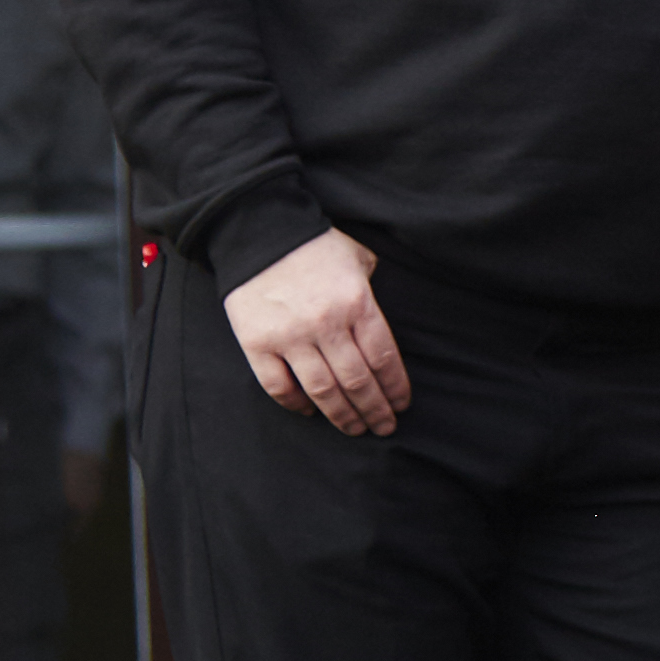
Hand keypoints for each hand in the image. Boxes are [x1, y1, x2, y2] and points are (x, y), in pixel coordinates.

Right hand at [226, 229, 410, 435]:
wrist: (258, 232)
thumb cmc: (315, 246)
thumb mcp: (359, 258)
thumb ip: (373, 292)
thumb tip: (380, 325)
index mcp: (357, 303)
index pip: (383, 357)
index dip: (395, 388)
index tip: (402, 406)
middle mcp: (326, 323)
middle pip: (357, 381)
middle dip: (375, 409)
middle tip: (384, 427)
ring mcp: (289, 336)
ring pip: (322, 390)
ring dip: (342, 415)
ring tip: (356, 429)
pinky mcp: (257, 343)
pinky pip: (278, 386)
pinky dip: (296, 404)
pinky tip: (311, 412)